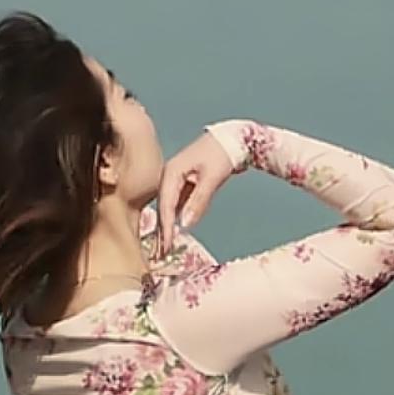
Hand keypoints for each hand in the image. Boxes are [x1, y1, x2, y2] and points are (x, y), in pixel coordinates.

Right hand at [157, 130, 237, 255]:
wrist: (233, 138)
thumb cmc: (222, 154)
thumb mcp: (212, 178)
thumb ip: (198, 202)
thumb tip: (185, 225)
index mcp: (172, 172)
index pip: (166, 206)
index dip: (165, 229)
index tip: (165, 248)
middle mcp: (169, 175)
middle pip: (163, 208)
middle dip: (162, 232)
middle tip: (160, 256)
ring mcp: (176, 179)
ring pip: (168, 208)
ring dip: (167, 227)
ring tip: (165, 248)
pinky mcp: (184, 183)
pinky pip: (176, 204)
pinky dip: (175, 219)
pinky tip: (174, 232)